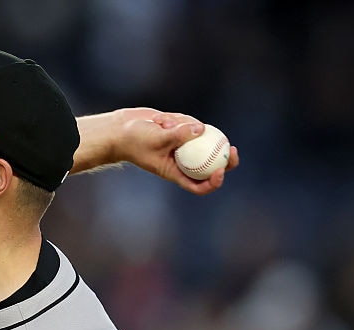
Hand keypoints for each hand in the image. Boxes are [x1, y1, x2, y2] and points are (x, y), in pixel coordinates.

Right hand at [116, 108, 238, 195]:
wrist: (121, 130)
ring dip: (186, 128)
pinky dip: (179, 120)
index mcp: (175, 172)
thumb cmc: (134, 140)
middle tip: (233, 148)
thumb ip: (178, 135)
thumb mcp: (156, 138)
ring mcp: (183, 147)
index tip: (221, 171)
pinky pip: (190, 125)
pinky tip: (160, 120)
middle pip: (210, 165)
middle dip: (225, 159)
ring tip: (163, 124)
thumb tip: (202, 129)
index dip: (213, 182)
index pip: (198, 185)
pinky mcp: (181, 133)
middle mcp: (182, 162)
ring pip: (199, 138)